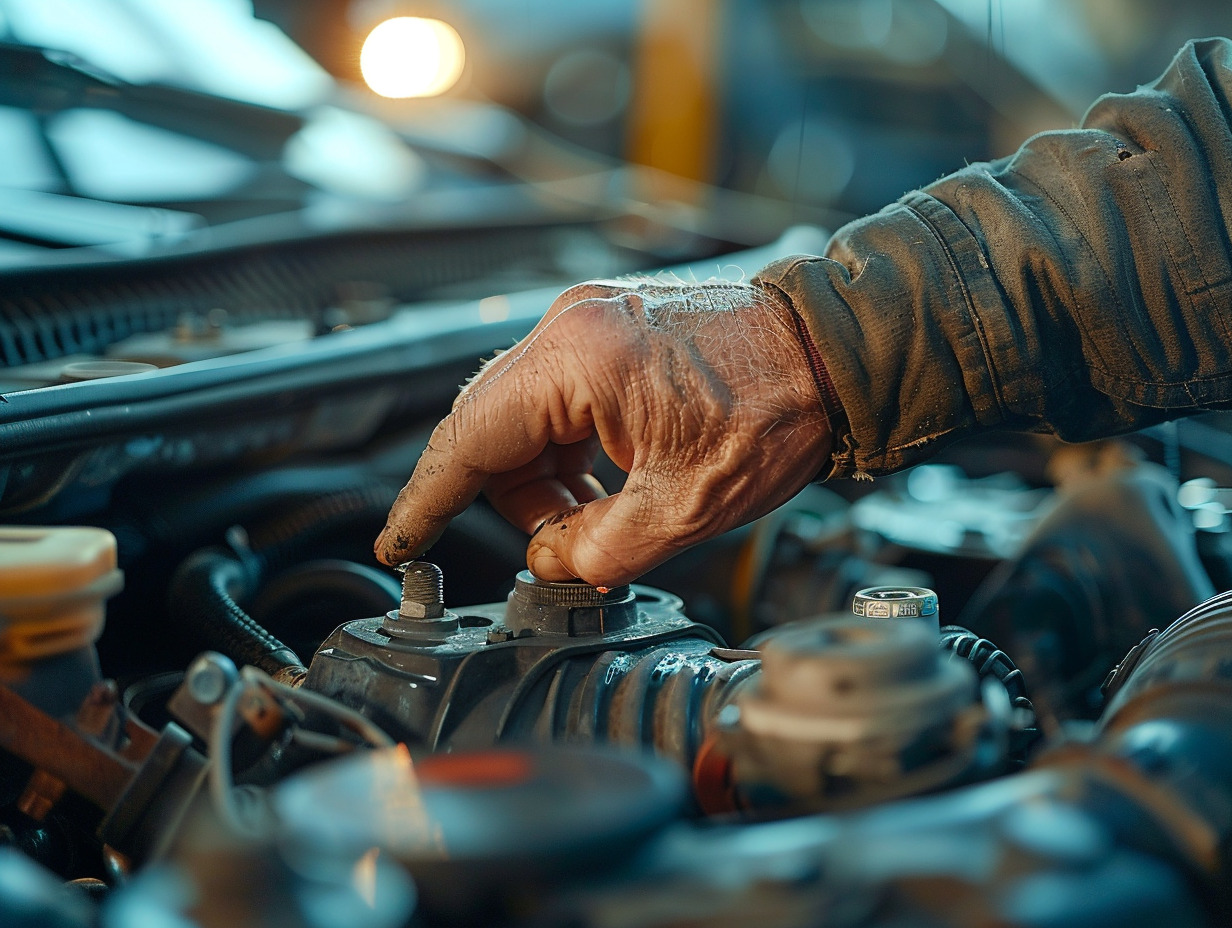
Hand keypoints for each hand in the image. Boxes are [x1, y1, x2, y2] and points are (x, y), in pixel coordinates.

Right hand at [375, 278, 831, 586]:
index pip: (467, 438)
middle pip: (491, 427)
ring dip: (545, 479)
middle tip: (555, 546)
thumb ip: (596, 551)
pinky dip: (570, 450)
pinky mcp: (612, 329)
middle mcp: (572, 326)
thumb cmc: (778, 407)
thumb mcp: (683, 509)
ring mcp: (591, 321)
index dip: (428, 500)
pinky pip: (559, 399)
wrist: (833, 352)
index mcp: (576, 359)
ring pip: (524, 417)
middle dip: (510, 499)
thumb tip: (553, 561)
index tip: (400, 540)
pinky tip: (611, 482)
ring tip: (603, 516)